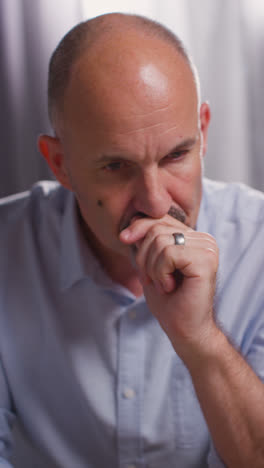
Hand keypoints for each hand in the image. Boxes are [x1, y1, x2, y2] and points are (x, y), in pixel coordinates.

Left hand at [120, 215, 218, 356]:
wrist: (184, 330)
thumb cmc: (168, 300)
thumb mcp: (150, 263)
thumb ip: (146, 240)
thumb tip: (132, 219)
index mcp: (193, 237)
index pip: (159, 218)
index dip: (138, 229)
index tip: (125, 241)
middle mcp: (204, 239)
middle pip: (156, 228)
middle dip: (144, 256)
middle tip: (154, 279)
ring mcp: (208, 248)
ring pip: (160, 241)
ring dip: (153, 269)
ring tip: (165, 285)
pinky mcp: (206, 260)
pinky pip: (169, 254)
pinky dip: (161, 273)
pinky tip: (171, 286)